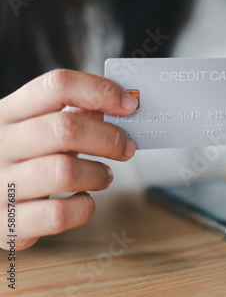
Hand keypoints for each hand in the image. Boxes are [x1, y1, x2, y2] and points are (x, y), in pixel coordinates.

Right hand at [0, 69, 137, 249]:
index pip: (57, 85)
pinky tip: (83, 200)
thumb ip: (71, 116)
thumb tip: (118, 107)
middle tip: (126, 147)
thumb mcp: (34, 128)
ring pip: (64, 172)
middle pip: (66, 129)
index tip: (128, 104)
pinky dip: (83, 208)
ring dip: (98, 174)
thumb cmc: (19, 159)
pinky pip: (58, 215)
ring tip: (104, 176)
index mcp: (7, 112)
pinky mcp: (7, 224)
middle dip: (109, 138)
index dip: (100, 91)